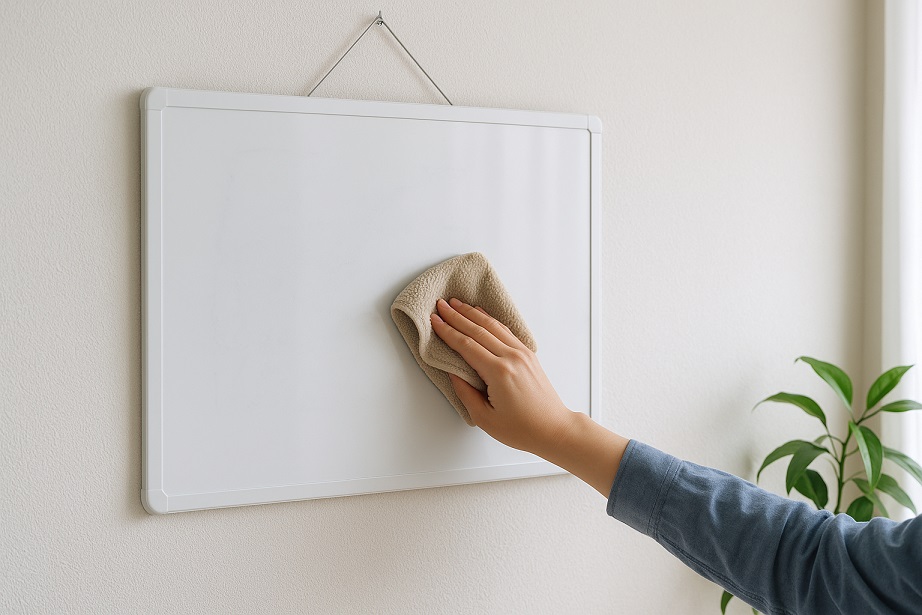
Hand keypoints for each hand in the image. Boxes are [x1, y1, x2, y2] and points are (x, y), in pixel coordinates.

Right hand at [430, 297, 628, 496]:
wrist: (554, 429)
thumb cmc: (521, 429)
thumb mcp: (485, 418)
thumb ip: (465, 392)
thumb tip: (453, 372)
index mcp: (499, 372)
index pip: (466, 345)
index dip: (448, 331)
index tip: (434, 319)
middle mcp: (511, 358)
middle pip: (478, 330)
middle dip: (457, 316)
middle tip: (440, 305)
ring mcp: (522, 353)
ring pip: (493, 326)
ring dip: (472, 313)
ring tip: (457, 303)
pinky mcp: (528, 355)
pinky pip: (505, 331)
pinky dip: (490, 320)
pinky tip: (481, 314)